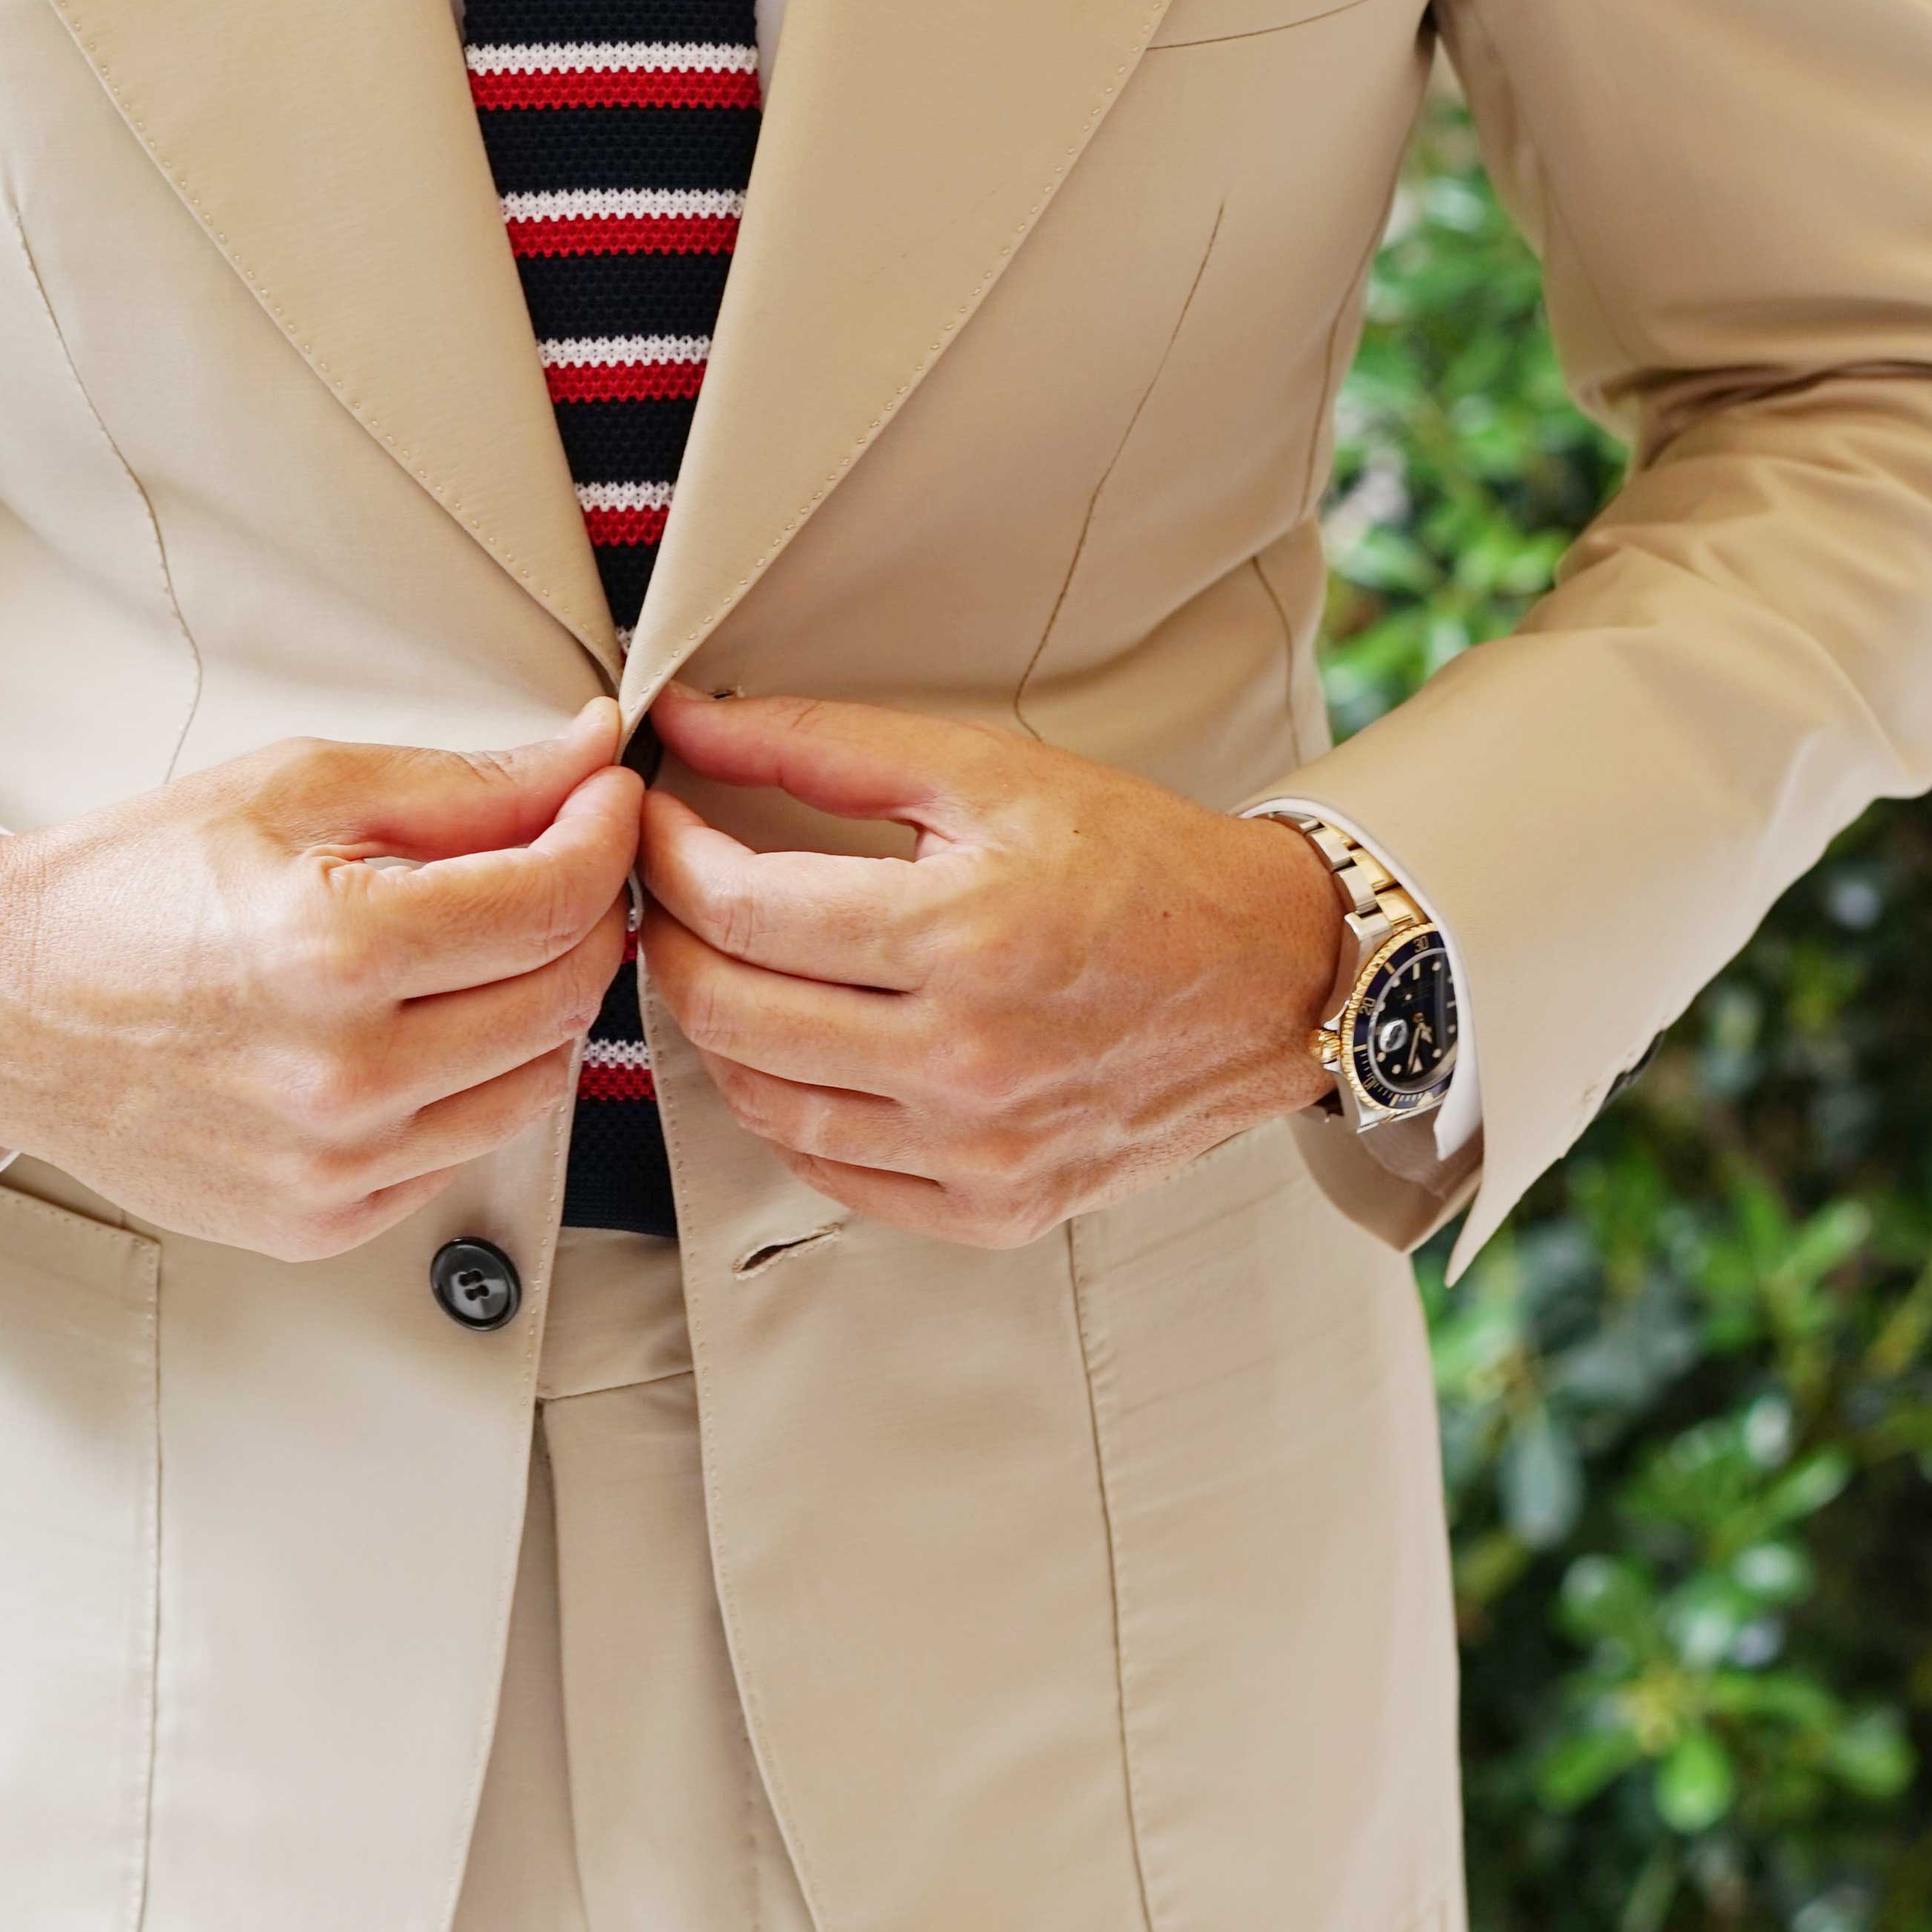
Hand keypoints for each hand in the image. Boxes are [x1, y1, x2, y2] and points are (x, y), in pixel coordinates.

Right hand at [0, 703, 640, 1258]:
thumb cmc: (129, 890)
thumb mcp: (293, 789)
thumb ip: (460, 784)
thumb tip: (584, 759)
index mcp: (336, 949)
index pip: (554, 900)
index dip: (606, 835)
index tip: (606, 799)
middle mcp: (343, 1074)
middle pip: (564, 995)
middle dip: (587, 913)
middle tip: (560, 860)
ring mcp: (335, 1164)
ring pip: (536, 1082)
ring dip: (542, 1003)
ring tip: (488, 943)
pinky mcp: (323, 1220)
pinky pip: (464, 1149)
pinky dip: (474, 1081)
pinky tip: (423, 1026)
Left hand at [635, 687, 1347, 1247]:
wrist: (1274, 978)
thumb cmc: (1143, 867)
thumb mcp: (989, 773)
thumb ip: (826, 746)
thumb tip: (692, 723)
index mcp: (962, 938)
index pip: (741, 909)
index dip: (669, 856)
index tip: (656, 820)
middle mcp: (964, 1060)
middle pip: (730, 1013)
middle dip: (673, 938)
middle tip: (673, 888)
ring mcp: (976, 1150)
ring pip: (762, 1103)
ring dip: (717, 1027)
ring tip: (729, 961)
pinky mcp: (992, 1208)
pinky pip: (831, 1174)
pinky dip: (786, 1110)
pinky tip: (797, 1048)